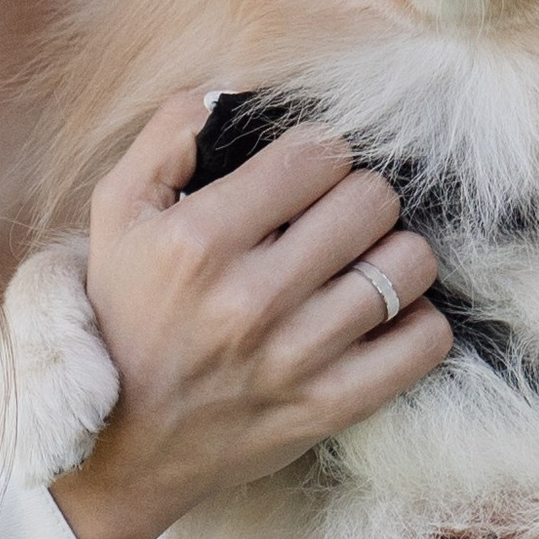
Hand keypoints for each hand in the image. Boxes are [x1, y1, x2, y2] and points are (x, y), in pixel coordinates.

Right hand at [51, 92, 452, 538]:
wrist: (122, 446)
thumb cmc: (123, 315)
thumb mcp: (115, 215)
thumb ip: (167, 137)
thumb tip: (228, 91)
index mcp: (198, 241)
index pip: (318, 154)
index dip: (318, 154)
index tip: (303, 175)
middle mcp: (250, 299)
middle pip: (372, 200)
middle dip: (358, 197)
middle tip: (333, 217)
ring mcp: (295, 358)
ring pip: (408, 264)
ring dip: (391, 254)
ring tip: (359, 263)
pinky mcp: (328, 407)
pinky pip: (423, 342)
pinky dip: (416, 319)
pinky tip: (380, 314)